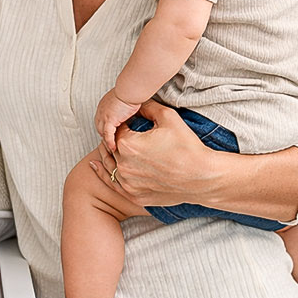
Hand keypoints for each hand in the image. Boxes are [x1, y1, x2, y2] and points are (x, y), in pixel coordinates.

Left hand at [90, 98, 216, 207]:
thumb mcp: (168, 117)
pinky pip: (112, 183)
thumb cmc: (187, 147)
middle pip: (111, 147)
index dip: (125, 124)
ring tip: (109, 145)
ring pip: (109, 165)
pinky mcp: (133, 195)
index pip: (118, 129)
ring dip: (107, 154)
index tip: (132, 123)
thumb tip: (137, 102)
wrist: (202, 177)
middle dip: (115, 138)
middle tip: (125, 133)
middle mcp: (123, 164)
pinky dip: (102, 173)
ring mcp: (127, 182)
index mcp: (127, 143)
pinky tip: (96, 165)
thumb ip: (148, 107)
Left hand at [95, 88, 141, 152]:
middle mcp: (101, 111)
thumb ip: (123, 107)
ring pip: (103, 133)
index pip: (101, 120)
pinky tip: (114, 148)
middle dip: (105, 136)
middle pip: (100, 128)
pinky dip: (110, 142)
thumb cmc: (130, 91)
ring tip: (114, 148)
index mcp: (104, 105)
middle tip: (113, 143)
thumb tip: (129, 112)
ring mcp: (104, 116)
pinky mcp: (109, 120)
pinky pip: (108, 135)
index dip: (106, 128)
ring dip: (108, 141)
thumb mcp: (124, 99)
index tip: (113, 133)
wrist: (129, 89)